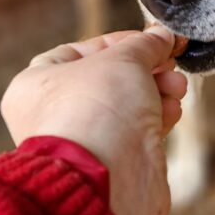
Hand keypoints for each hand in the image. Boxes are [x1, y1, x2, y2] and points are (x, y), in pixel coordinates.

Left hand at [1, 28, 187, 214]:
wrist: (109, 178)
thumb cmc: (97, 113)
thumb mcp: (124, 59)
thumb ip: (144, 45)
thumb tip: (161, 36)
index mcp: (36, 84)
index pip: (81, 51)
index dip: (122, 42)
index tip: (154, 39)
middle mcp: (54, 114)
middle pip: (109, 79)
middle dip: (147, 69)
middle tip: (170, 62)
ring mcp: (83, 140)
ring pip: (127, 106)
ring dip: (157, 91)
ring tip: (177, 86)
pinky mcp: (111, 162)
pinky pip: (137, 132)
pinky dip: (157, 118)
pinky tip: (174, 110)